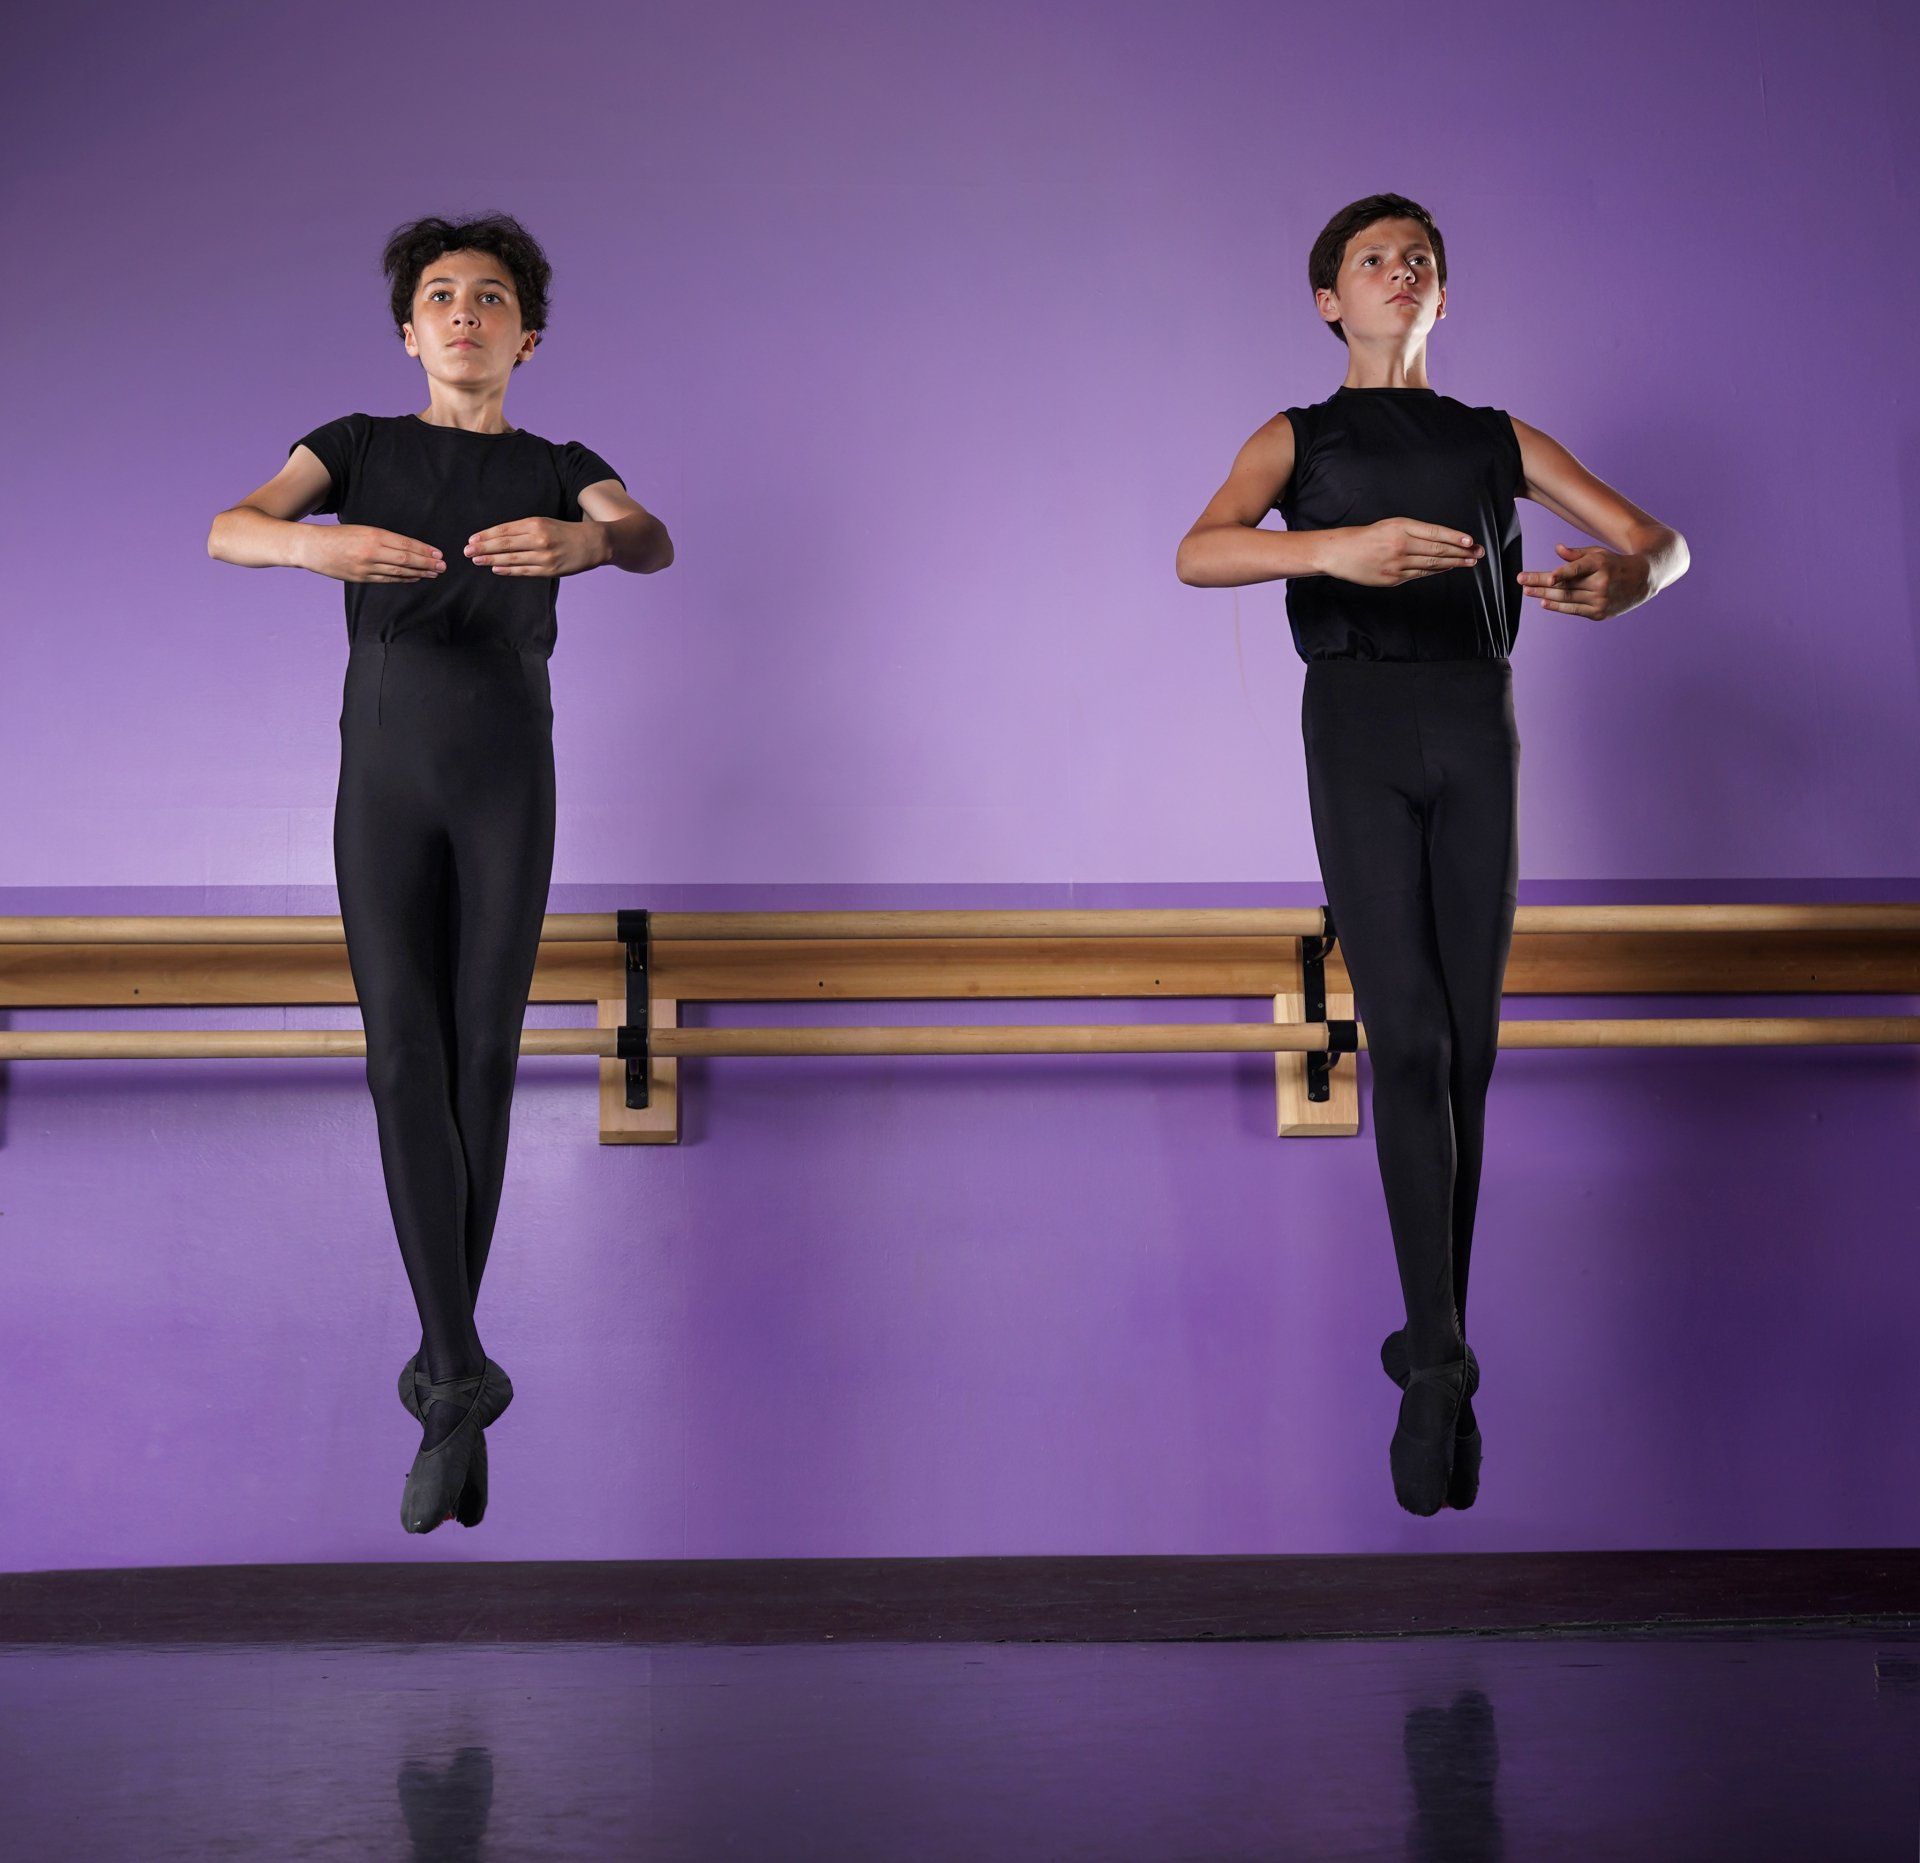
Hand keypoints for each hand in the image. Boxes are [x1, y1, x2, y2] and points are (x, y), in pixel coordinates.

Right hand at [300, 524, 443, 583]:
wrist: (312, 547)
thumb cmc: (338, 536)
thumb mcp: (362, 530)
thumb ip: (383, 539)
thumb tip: (408, 548)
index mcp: (373, 535)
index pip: (406, 544)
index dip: (425, 550)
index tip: (439, 553)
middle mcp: (372, 551)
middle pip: (406, 558)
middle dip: (427, 563)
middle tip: (443, 566)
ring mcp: (367, 566)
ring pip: (399, 571)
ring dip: (419, 572)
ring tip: (434, 573)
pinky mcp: (361, 578)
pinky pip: (387, 579)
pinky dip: (403, 579)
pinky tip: (414, 578)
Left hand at [465, 517, 608, 577]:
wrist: (593, 543)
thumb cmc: (565, 532)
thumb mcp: (544, 523)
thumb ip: (523, 530)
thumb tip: (496, 538)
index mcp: (536, 524)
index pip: (505, 530)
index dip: (486, 535)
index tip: (471, 539)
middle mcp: (539, 539)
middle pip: (505, 544)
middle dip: (483, 548)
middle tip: (467, 551)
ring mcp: (545, 556)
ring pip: (512, 558)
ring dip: (491, 560)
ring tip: (476, 560)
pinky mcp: (550, 570)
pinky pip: (524, 571)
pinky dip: (508, 570)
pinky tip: (496, 569)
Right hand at [1318, 518, 1483, 586]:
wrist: (1339, 552)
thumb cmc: (1366, 537)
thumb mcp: (1391, 525)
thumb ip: (1414, 532)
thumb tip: (1441, 540)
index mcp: (1400, 527)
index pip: (1435, 532)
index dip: (1455, 538)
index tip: (1471, 541)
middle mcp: (1400, 545)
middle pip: (1437, 550)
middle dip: (1461, 552)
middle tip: (1478, 553)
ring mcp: (1396, 564)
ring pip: (1431, 563)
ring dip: (1454, 563)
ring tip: (1470, 561)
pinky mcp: (1392, 579)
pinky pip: (1419, 574)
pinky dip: (1436, 571)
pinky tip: (1447, 568)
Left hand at [1517, 543, 1649, 619]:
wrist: (1643, 580)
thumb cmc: (1615, 563)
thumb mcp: (1599, 553)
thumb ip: (1577, 554)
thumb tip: (1557, 549)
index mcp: (1602, 564)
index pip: (1578, 569)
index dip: (1563, 573)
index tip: (1549, 577)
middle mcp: (1601, 583)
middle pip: (1565, 585)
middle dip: (1540, 582)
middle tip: (1521, 580)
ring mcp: (1600, 600)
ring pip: (1566, 598)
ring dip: (1543, 594)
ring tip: (1527, 590)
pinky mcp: (1599, 613)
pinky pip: (1573, 610)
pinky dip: (1557, 606)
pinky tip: (1543, 601)